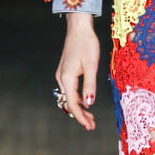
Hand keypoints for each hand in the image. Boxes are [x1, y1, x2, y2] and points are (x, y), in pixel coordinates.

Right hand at [55, 13, 99, 130]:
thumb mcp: (92, 65)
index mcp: (67, 78)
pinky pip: (70, 90)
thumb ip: (90, 85)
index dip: (80, 117)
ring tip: (91, 116)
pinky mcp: (65, 71)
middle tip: (92, 125)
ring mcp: (62, 75)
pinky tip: (86, 101)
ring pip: (69, 97)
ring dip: (79, 107)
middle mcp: (62, 78)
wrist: (78, 28)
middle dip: (80, 115)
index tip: (89, 126)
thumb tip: (89, 104)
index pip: (73, 104)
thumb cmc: (87, 44)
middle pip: (69, 103)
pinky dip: (78, 98)